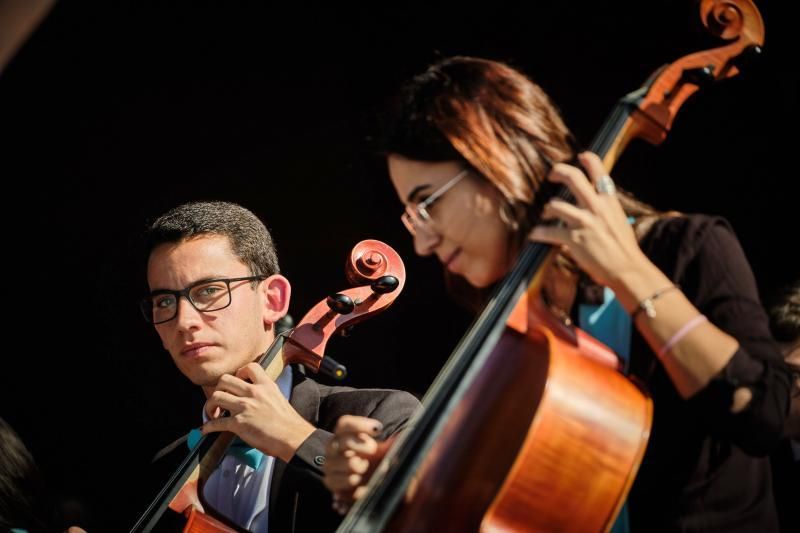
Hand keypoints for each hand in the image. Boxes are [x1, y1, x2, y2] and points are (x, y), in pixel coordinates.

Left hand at [201, 363, 314, 461]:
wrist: (292, 437)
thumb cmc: (288, 423)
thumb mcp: (279, 399)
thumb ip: (265, 394)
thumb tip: (253, 398)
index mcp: (266, 385)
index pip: (248, 367)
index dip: (238, 373)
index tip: (236, 383)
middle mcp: (254, 392)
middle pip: (225, 380)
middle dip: (218, 389)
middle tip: (220, 399)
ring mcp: (245, 407)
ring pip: (216, 397)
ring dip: (209, 406)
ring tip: (212, 413)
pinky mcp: (239, 423)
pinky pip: (216, 422)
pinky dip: (208, 426)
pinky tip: (207, 429)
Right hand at [324, 415, 384, 514]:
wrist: (364, 483)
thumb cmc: (372, 461)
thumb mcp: (382, 450)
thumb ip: (389, 444)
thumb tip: (400, 437)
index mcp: (343, 435)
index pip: (344, 424)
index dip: (360, 425)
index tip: (378, 429)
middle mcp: (333, 447)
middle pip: (345, 441)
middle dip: (365, 446)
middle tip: (374, 450)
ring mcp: (329, 464)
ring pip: (349, 463)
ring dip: (362, 467)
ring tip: (365, 469)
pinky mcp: (330, 481)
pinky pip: (346, 480)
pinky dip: (356, 481)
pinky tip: (359, 481)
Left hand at [529, 152, 649, 288]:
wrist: (627, 268)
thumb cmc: (624, 248)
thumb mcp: (619, 220)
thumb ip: (605, 209)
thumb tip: (595, 203)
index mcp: (609, 200)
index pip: (599, 171)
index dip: (588, 159)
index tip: (580, 156)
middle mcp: (596, 206)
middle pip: (573, 178)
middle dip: (559, 171)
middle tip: (551, 174)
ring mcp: (584, 222)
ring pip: (555, 205)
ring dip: (547, 209)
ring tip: (545, 215)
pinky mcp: (574, 239)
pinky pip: (548, 232)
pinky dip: (538, 233)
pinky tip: (535, 235)